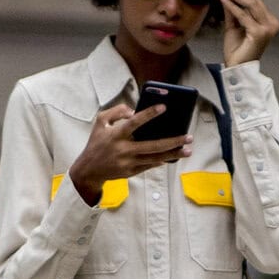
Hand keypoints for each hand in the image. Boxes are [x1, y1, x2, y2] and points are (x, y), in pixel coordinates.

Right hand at [67, 103, 191, 204]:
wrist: (88, 170)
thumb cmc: (96, 142)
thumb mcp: (100, 122)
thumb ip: (116, 111)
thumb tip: (132, 111)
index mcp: (116, 135)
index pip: (134, 122)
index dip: (149, 114)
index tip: (164, 107)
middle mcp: (123, 149)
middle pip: (153, 145)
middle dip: (173, 141)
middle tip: (189, 137)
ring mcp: (128, 162)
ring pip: (155, 158)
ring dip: (173, 154)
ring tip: (188, 150)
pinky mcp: (131, 172)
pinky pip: (150, 165)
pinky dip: (161, 160)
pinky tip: (173, 156)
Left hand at [217, 0, 278, 66]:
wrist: (236, 68)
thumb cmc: (236, 50)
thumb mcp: (233, 25)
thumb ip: (233, 11)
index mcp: (269, 21)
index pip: (255, 0)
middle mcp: (271, 23)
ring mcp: (267, 28)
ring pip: (250, 4)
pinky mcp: (259, 32)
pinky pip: (243, 15)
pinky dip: (232, 6)